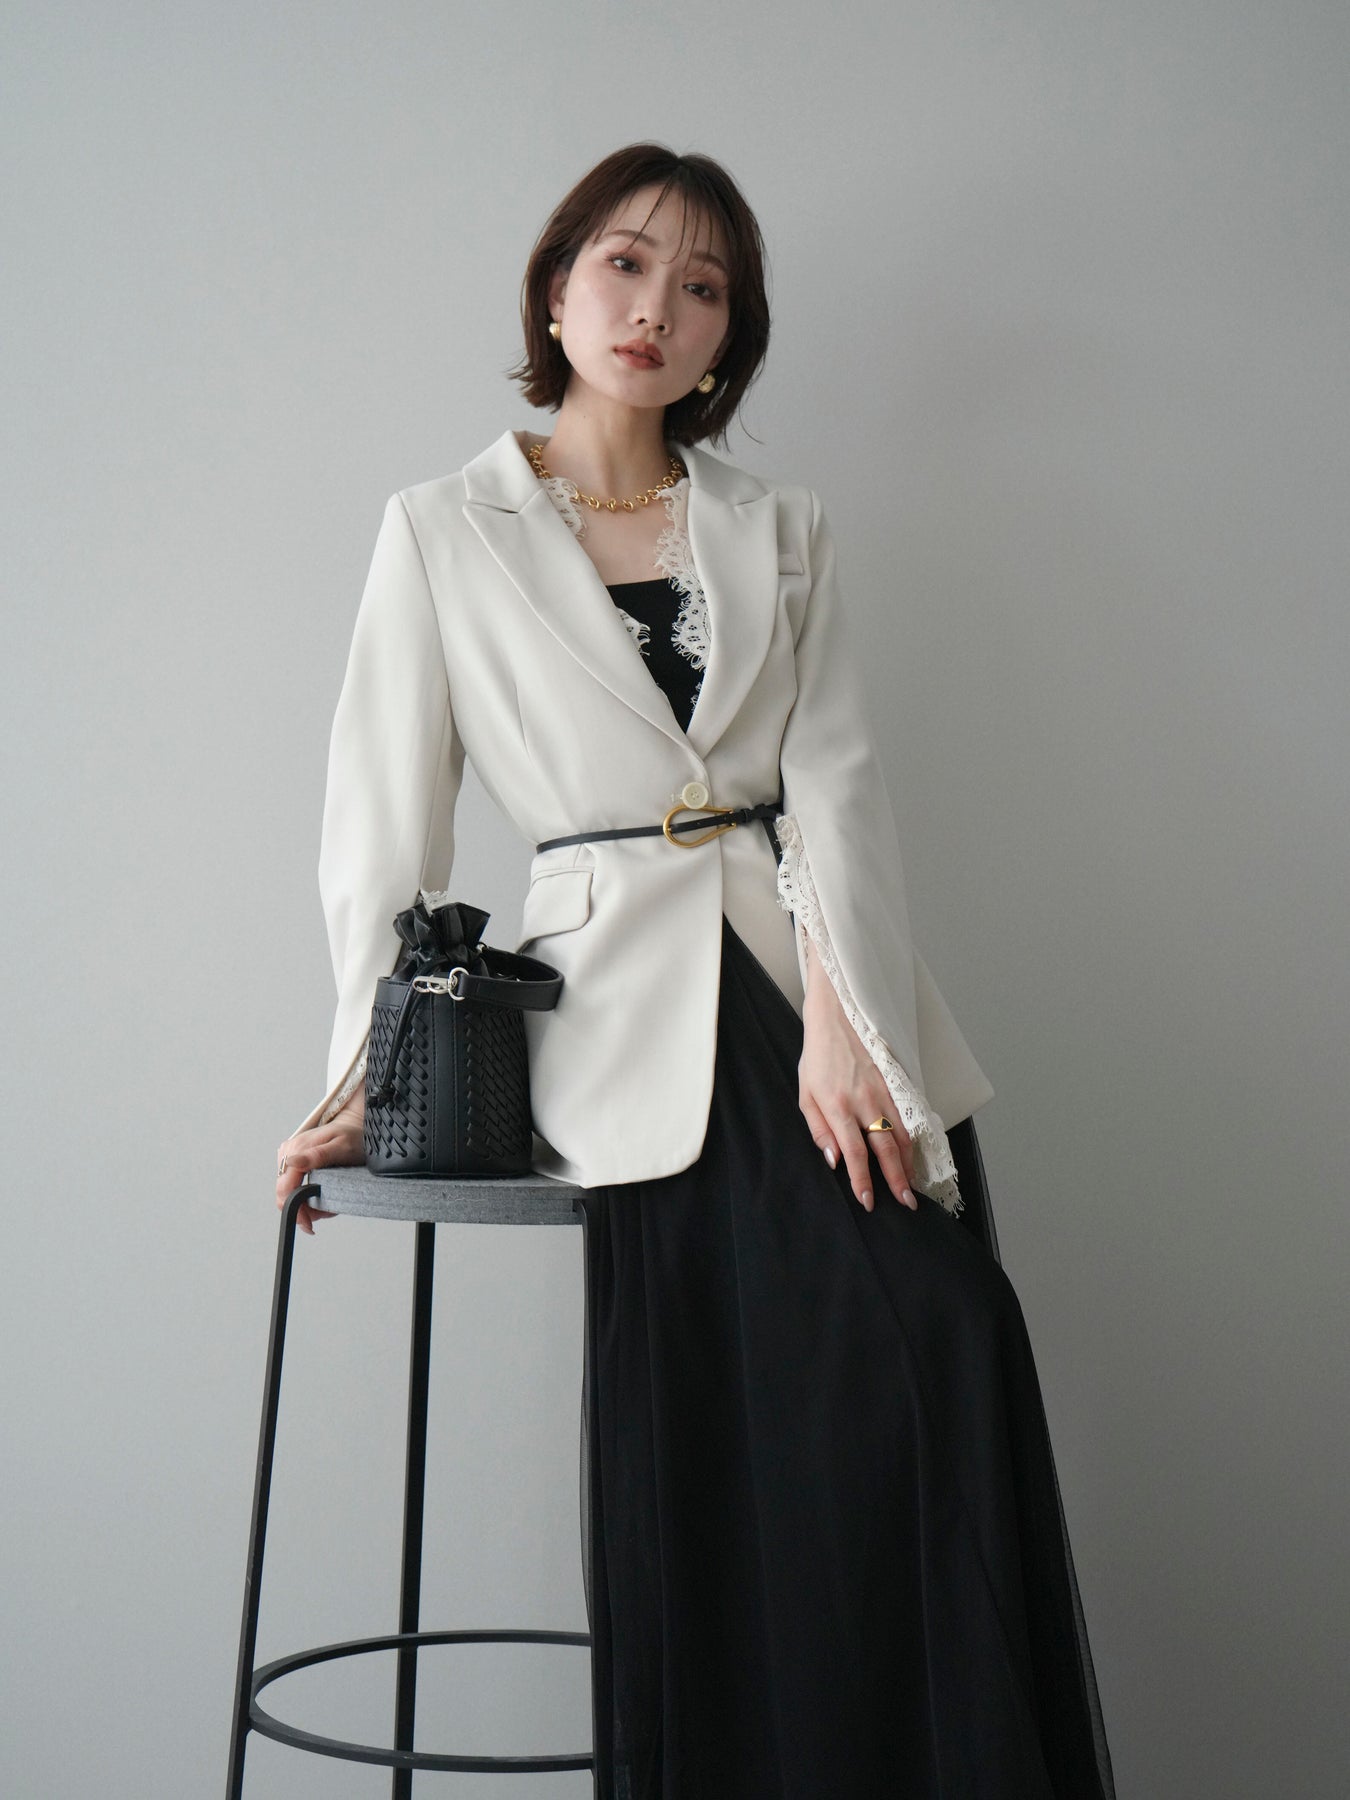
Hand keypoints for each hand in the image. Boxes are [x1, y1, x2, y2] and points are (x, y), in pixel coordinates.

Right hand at [274, 1085, 364, 1234]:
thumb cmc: (352, 1137)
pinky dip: (308, 1196)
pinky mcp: (293, 1164)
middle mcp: (288, 1154)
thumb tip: (292, 1162)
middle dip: (304, 1209)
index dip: (296, 1210)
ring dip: (307, 1204)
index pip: (284, 1189)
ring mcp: (289, 1159)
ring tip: (329, 1203)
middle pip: (284, 1194)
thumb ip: (317, 1156)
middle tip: (327, 1213)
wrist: (355, 1127)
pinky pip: (294, 1187)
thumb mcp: (341, 1147)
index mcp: (296, 1150)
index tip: (310, 1225)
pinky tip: (324, 1193)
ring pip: (289, 1193)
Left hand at [797, 980, 917, 1214]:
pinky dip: (913, 1142)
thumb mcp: (805, 1094)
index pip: (855, 1153)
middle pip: (886, 1149)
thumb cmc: (817, 1058)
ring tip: (912, 1187)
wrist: (837, 1017)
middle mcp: (864, 1101)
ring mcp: (883, 1092)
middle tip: (906, 1204)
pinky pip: (907, 1119)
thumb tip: (834, 1160)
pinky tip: (914, 1157)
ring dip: (910, 1165)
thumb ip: (819, 1129)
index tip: (868, 1201)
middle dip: (897, 1180)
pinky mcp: (895, 1084)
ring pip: (903, 1136)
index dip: (863, 1180)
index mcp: (837, 1106)